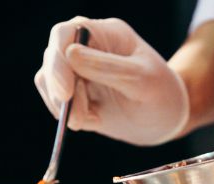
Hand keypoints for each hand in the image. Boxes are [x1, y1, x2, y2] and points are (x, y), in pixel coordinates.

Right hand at [35, 16, 187, 145]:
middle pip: (52, 58)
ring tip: (91, 120)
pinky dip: (70, 116)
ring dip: (64, 107)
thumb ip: (108, 67)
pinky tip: (95, 120)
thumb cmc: (162, 95)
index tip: (64, 91)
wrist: (165, 121)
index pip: (65, 34)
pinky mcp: (74, 94)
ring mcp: (77, 71)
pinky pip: (56, 103)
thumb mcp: (142, 81)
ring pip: (48, 82)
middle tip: (77, 118)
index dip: (58, 60)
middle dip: (59, 90)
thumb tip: (70, 54)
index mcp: (104, 33)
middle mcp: (86, 47)